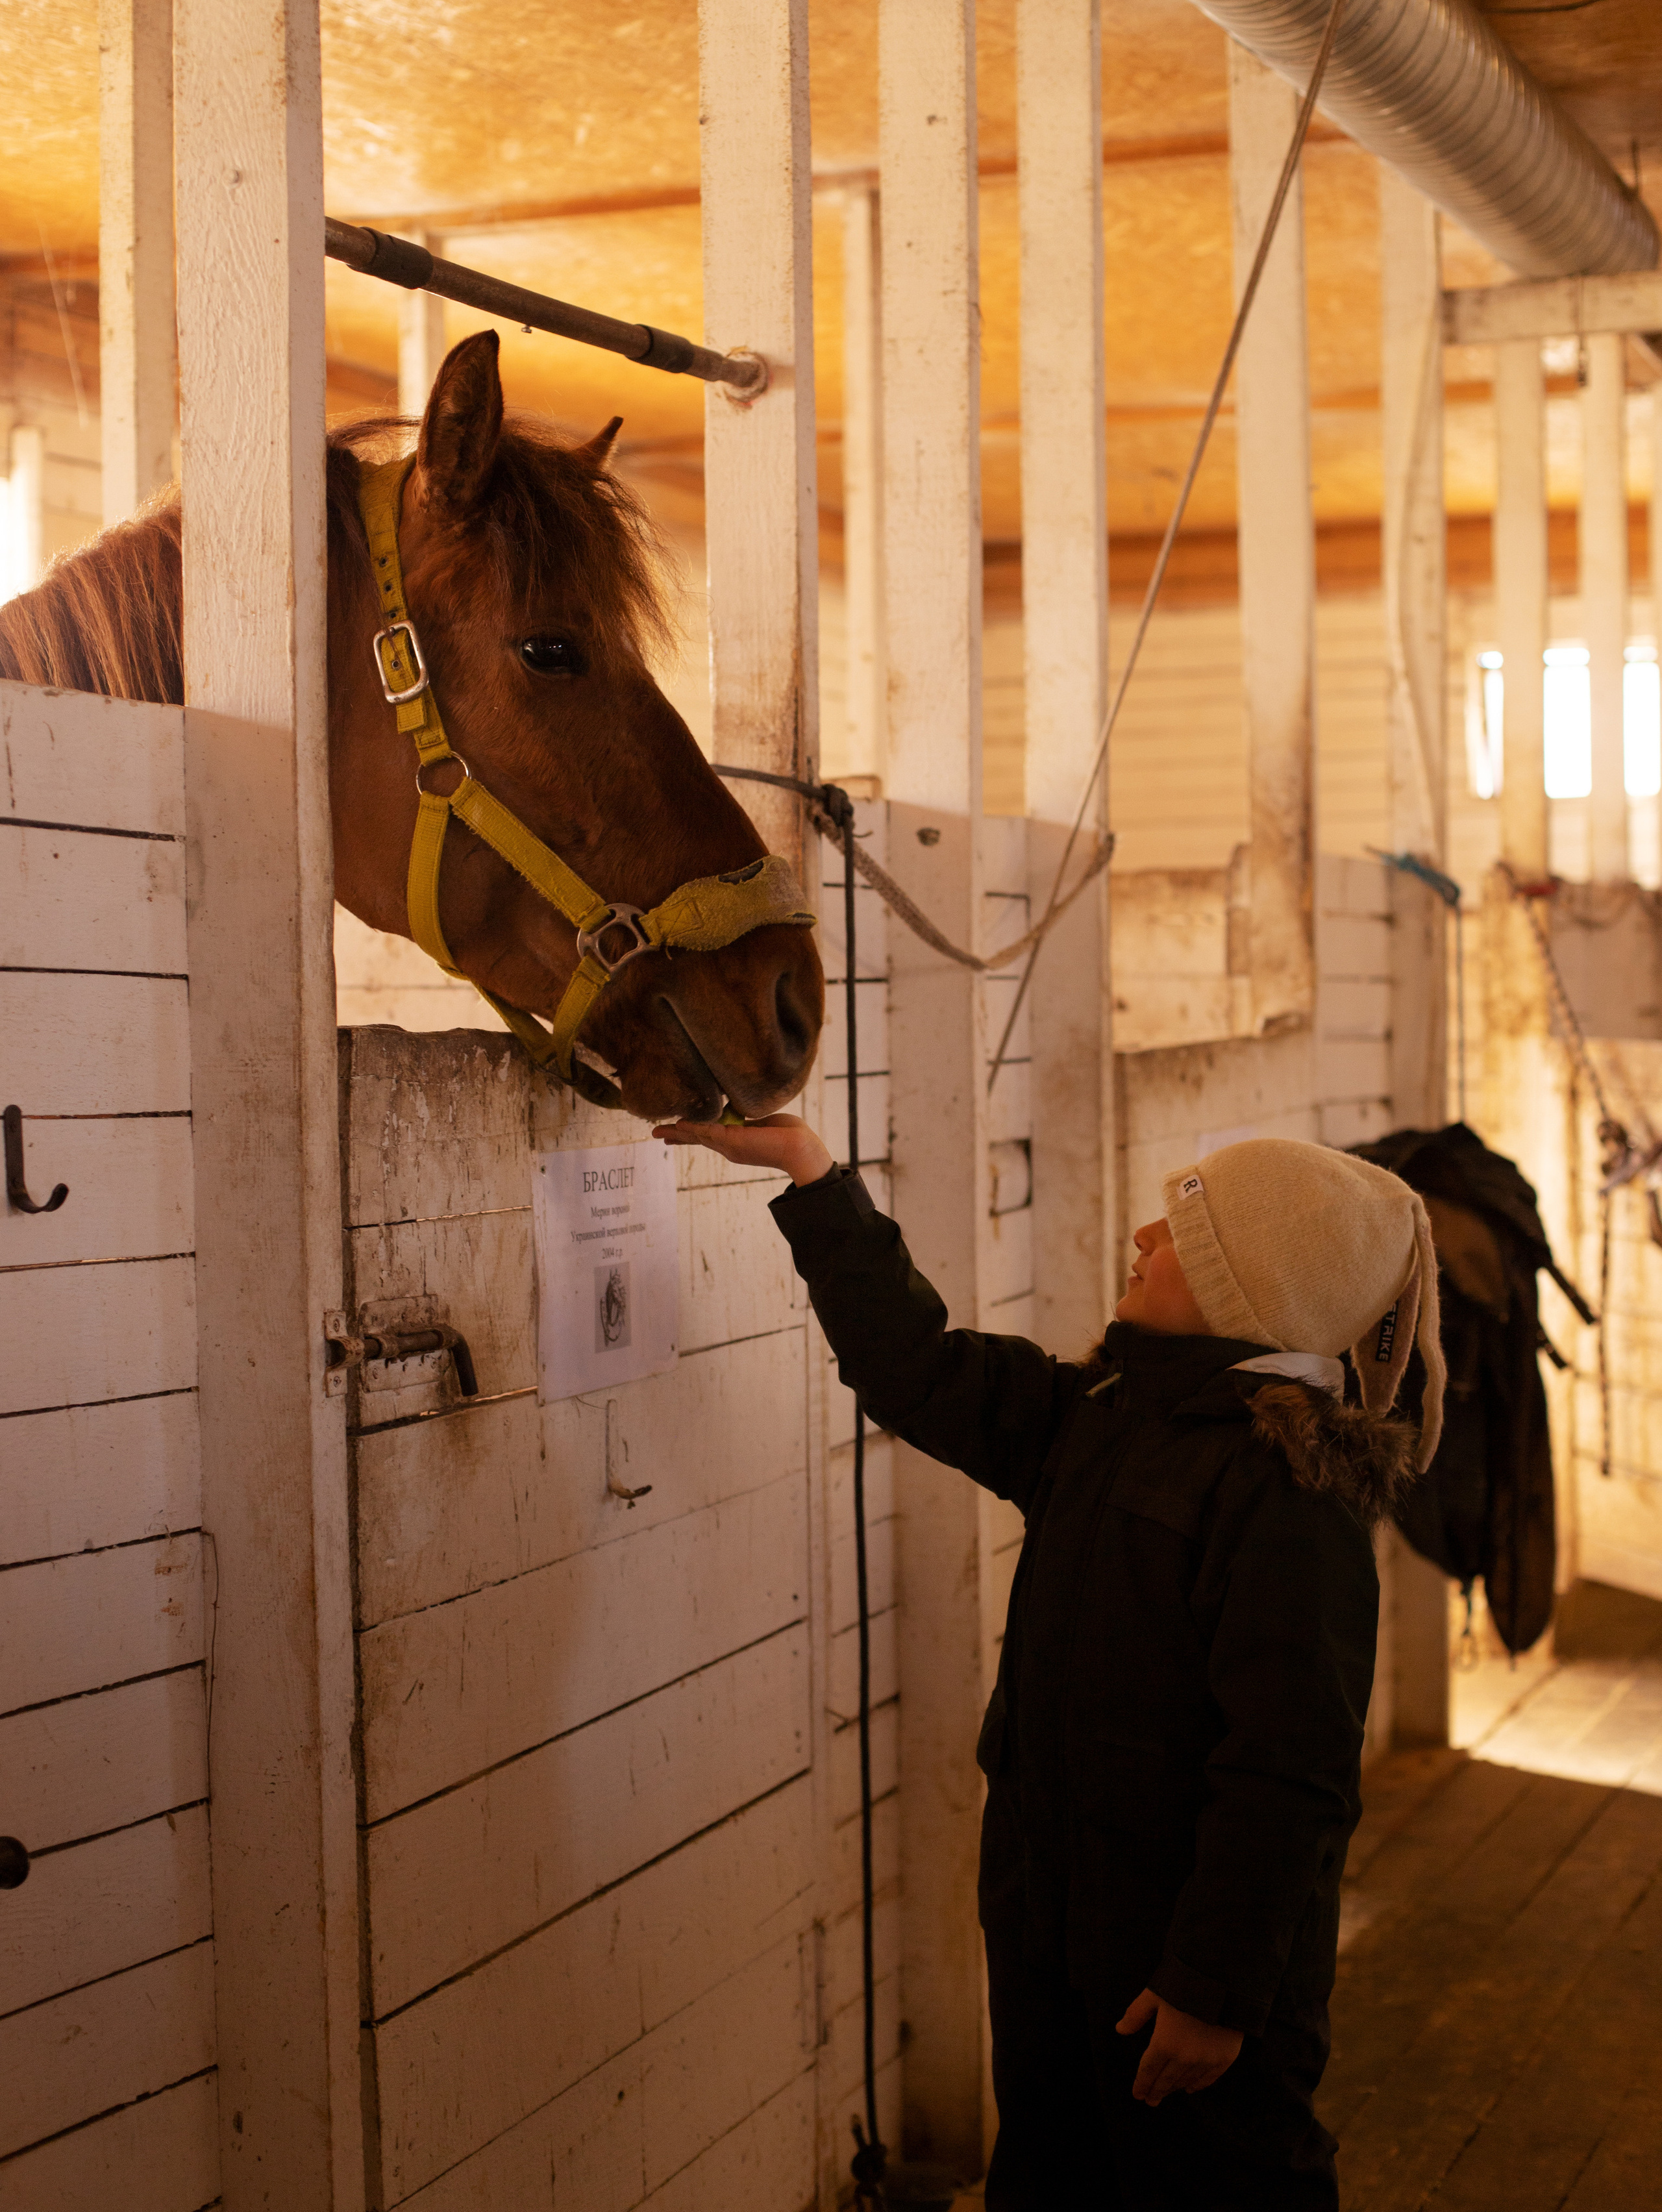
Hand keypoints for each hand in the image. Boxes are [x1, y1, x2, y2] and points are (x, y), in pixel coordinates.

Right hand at [653, 1111, 833, 1187]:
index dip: (690, 1132)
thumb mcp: (762, 1122)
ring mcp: (728, 1146)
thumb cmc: (789, 1134)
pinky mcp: (730, 1140)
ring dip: (676, 1132)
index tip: (675, 1130)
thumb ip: (746, 1119)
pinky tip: (675, 1126)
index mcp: (736, 1142)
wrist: (799, 1148)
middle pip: (696, 1138)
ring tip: (657, 1131)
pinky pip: (704, 1131)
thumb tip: (736, 1110)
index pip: (708, 1135)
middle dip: (676, 1135)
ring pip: (696, 1136)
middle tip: (656, 1134)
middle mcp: (729, 1147)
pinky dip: (689, 1128)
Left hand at [1115, 1988, 1242, 2104]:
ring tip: (1167, 2092)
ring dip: (1174, 2088)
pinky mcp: (1225, 2058)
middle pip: (1166, 2080)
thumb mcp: (1153, 1995)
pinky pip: (1209, 2079)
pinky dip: (1198, 2085)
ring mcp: (1206, 2060)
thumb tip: (1120, 2029)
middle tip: (1150, 2100)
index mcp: (1164, 2044)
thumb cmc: (1183, 1984)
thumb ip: (1136, 2014)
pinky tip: (1191, 2088)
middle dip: (1156, 2091)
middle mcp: (1185, 2058)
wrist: (1223, 1982)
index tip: (1138, 2094)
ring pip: (1186, 2081)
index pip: (1149, 2070)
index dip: (1142, 2083)